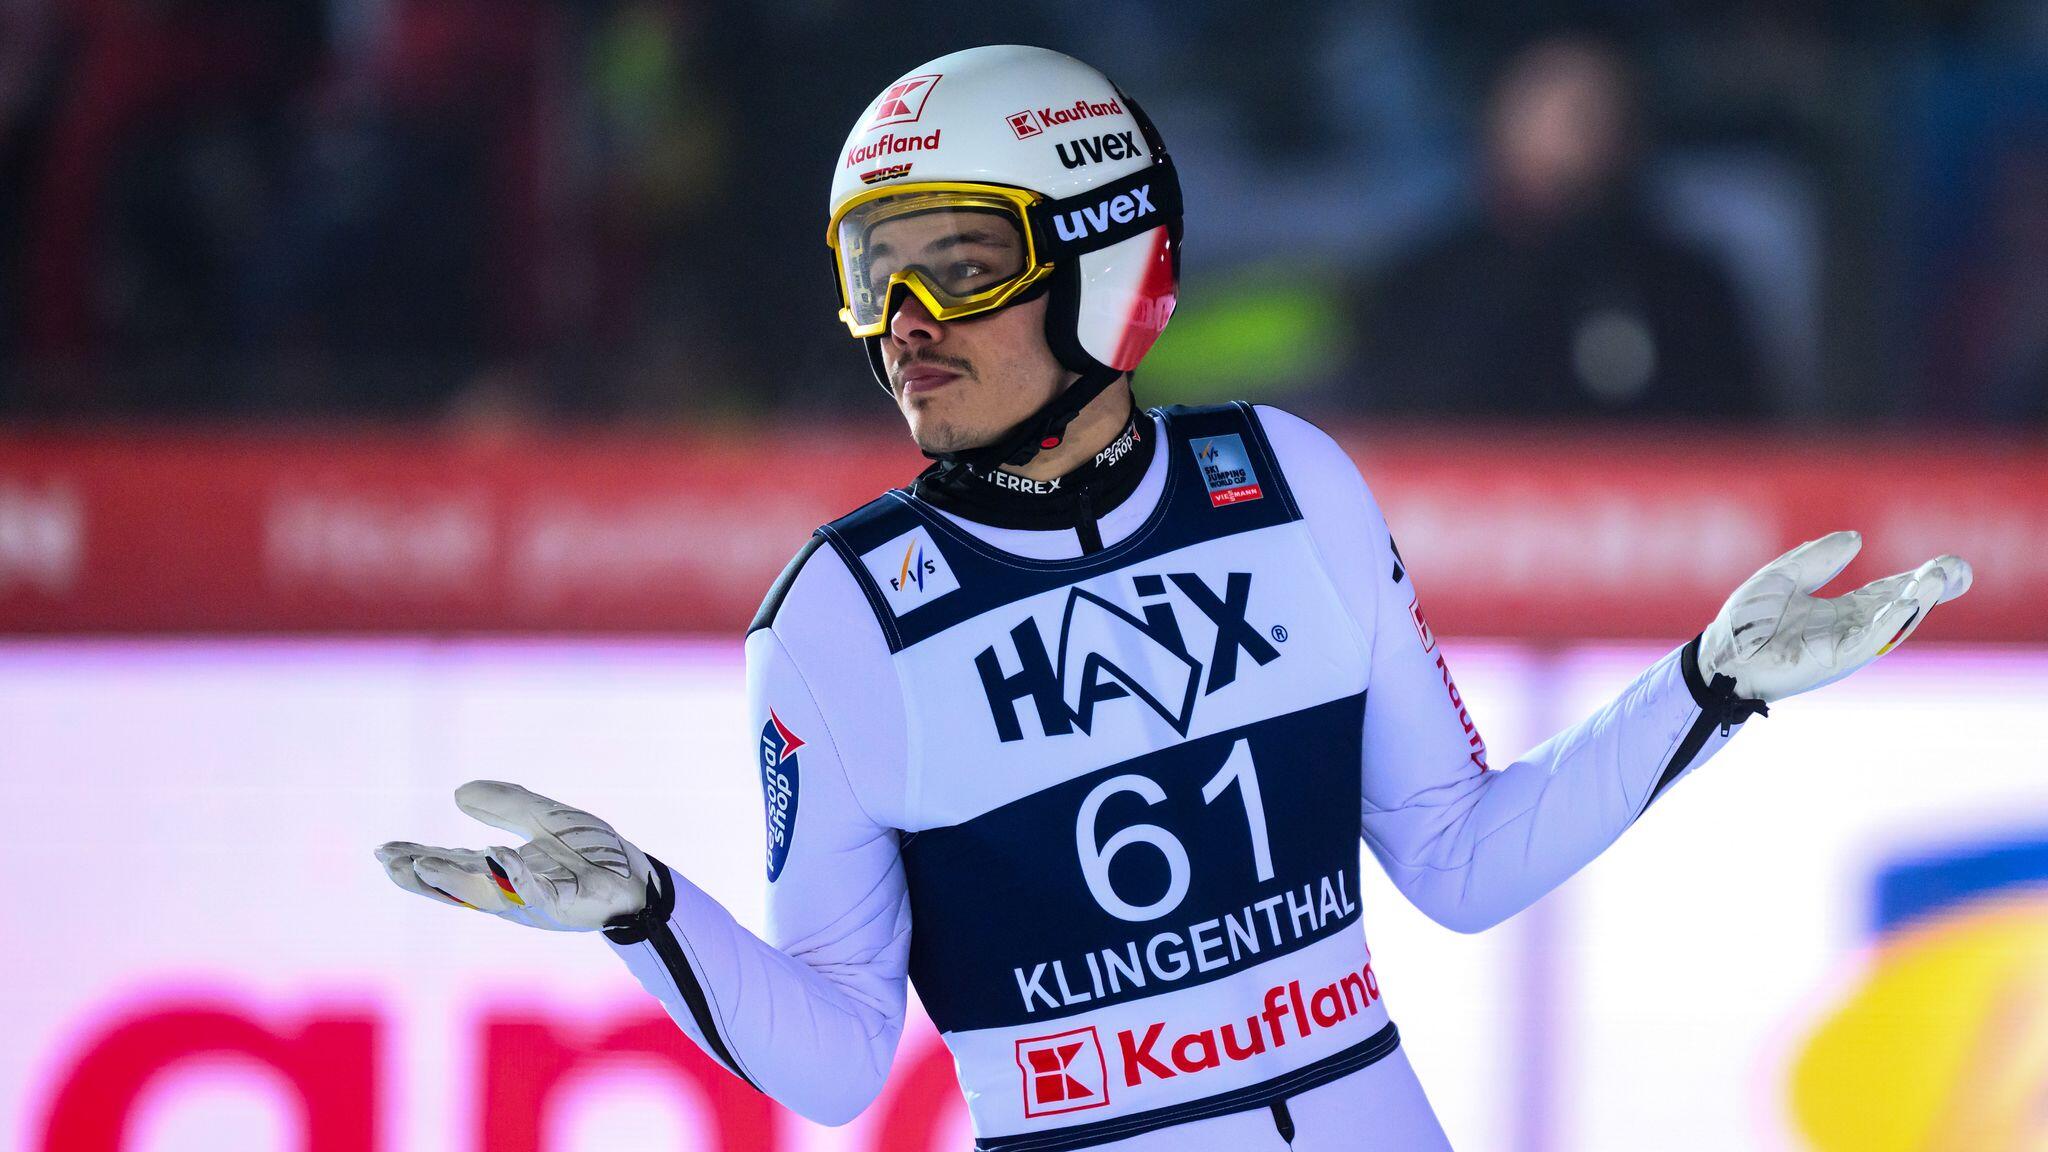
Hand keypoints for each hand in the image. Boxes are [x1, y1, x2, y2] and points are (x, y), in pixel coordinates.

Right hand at [375, 781, 653, 930]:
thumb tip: (458, 792)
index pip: (452, 865)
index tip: (384, 851)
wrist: (639, 877)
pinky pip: (537, 889)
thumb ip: (506, 805)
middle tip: (391, 862)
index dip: (418, 859)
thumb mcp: (546, 819)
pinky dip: (516, 874)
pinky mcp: (565, 902)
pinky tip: (499, 855)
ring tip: (424, 864)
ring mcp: (535, 900)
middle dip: (424, 875)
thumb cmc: (594, 854)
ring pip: (489, 892)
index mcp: (502, 872)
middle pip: (459, 885)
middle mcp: (510, 891)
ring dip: (456, 879)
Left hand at [1699, 530, 1972, 704]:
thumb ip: (1817, 559)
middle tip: (1958, 570)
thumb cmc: (1746, 622)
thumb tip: (1856, 538)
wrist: (1718, 655)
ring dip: (1915, 601)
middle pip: (1899, 607)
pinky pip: (1866, 641)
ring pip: (1889, 623)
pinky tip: (1905, 604)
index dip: (1920, 579)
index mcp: (1841, 610)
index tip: (1949, 565)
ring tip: (1937, 578)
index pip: (1889, 592)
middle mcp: (1850, 629)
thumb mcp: (1783, 577)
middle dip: (1930, 590)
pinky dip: (1887, 623)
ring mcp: (1843, 646)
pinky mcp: (1830, 660)